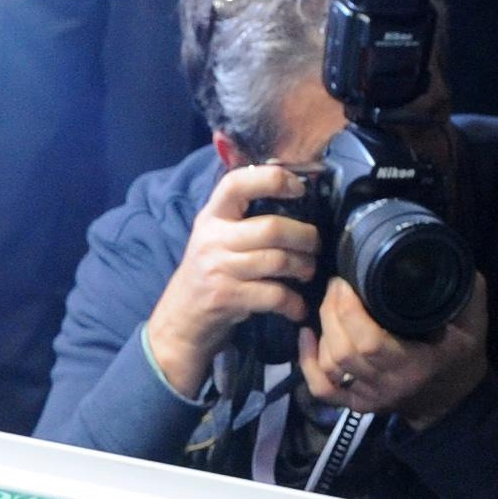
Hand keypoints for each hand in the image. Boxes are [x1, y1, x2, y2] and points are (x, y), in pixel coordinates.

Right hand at [142, 161, 321, 398]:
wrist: (182, 318)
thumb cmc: (209, 271)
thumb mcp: (216, 237)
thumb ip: (243, 217)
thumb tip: (294, 192)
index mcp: (211, 216)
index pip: (237, 183)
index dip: (272, 179)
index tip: (299, 188)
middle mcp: (213, 239)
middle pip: (272, 228)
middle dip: (305, 237)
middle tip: (315, 244)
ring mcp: (219, 269)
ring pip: (278, 260)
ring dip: (304, 267)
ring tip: (308, 271)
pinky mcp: (228, 297)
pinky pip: (275, 295)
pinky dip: (294, 303)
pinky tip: (298, 307)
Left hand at [303, 270, 488, 425]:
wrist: (453, 403)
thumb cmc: (462, 358)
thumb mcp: (473, 326)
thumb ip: (465, 293)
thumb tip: (445, 254)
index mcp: (414, 366)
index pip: (369, 342)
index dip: (349, 310)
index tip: (346, 281)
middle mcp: (387, 385)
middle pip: (342, 350)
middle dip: (331, 312)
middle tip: (336, 285)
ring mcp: (368, 398)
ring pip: (330, 366)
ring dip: (323, 331)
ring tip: (329, 303)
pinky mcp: (355, 405)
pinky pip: (322, 389)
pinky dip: (308, 362)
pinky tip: (306, 335)